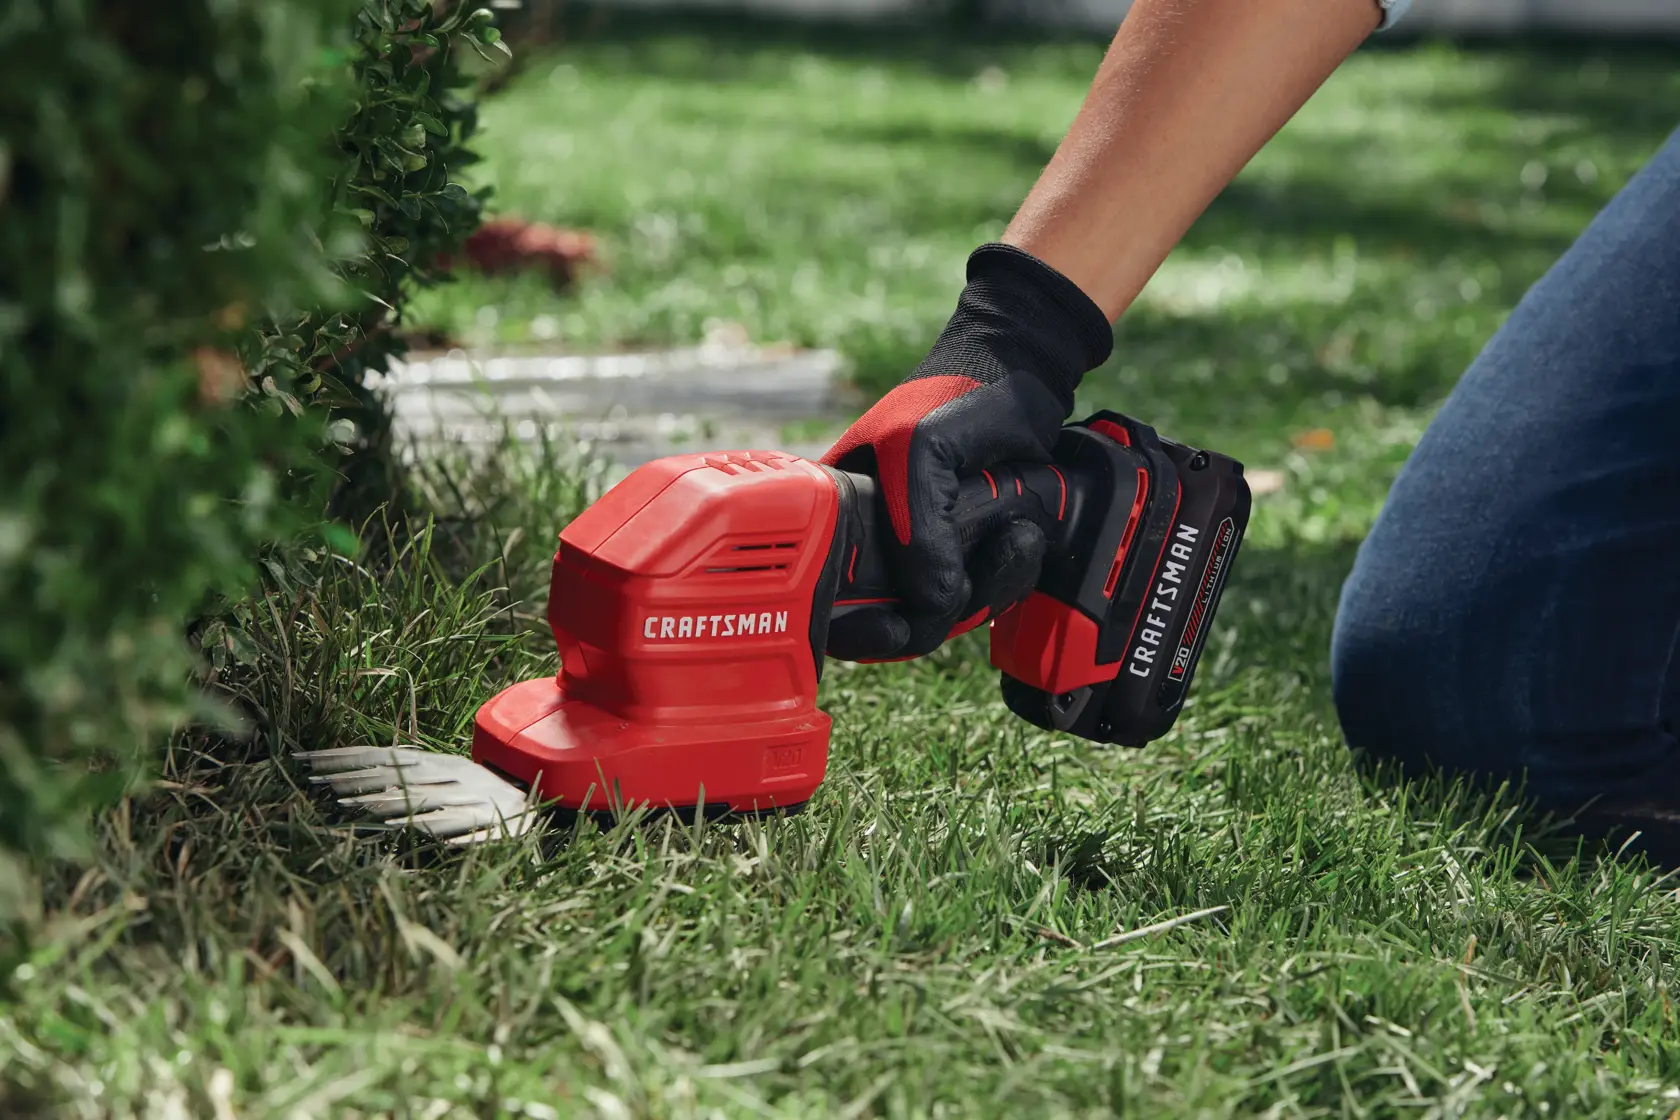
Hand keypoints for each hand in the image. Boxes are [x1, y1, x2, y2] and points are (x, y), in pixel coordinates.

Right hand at [821, 243, 1113, 660]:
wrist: (1022, 367)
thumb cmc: (954, 392)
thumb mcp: (919, 448)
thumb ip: (916, 525)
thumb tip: (932, 599)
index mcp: (839, 513)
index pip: (832, 599)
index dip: (859, 624)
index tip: (894, 625)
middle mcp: (878, 539)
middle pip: (894, 618)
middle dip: (937, 612)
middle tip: (972, 580)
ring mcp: (926, 548)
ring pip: (944, 613)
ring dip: (986, 590)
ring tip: (1015, 542)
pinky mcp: (970, 550)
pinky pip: (982, 594)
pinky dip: (1007, 579)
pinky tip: (1022, 542)